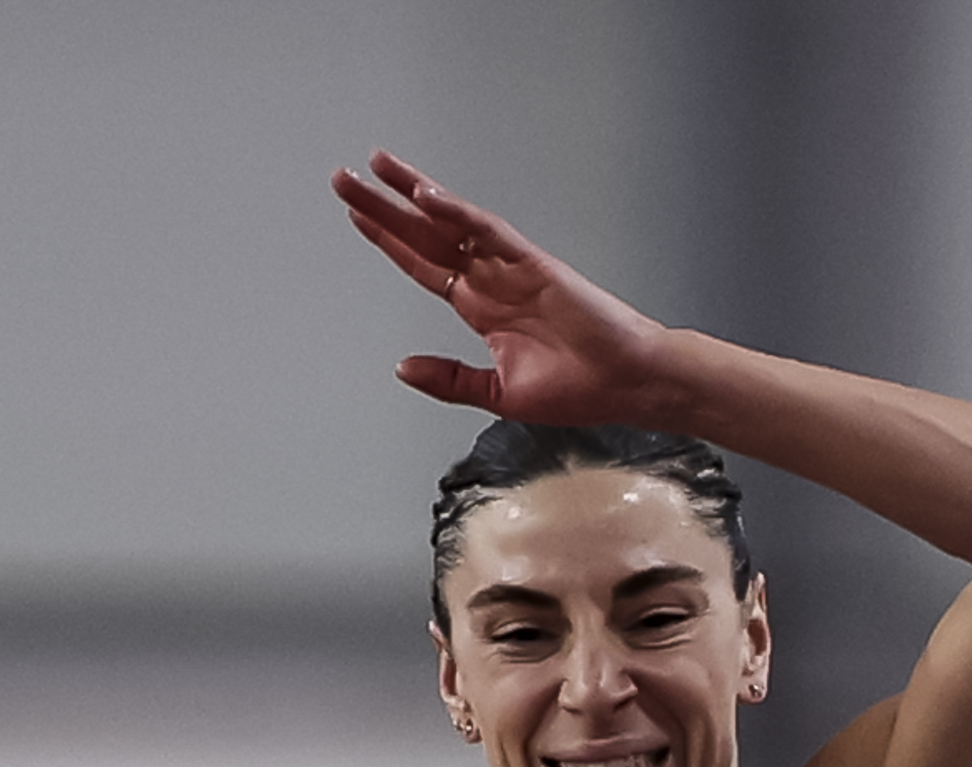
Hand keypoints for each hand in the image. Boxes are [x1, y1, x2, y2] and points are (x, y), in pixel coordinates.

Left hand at [334, 151, 685, 425]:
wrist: (626, 384)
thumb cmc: (577, 389)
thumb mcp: (498, 394)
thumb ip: (450, 380)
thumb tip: (402, 368)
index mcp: (481, 308)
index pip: (423, 265)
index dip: (388, 240)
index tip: (357, 215)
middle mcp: (490, 279)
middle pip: (425, 233)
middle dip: (384, 206)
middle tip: (344, 178)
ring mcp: (510, 266)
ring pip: (450, 220)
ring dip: (412, 193)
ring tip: (377, 167)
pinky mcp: (533, 262)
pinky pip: (488, 230)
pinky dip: (457, 212)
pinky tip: (426, 196)